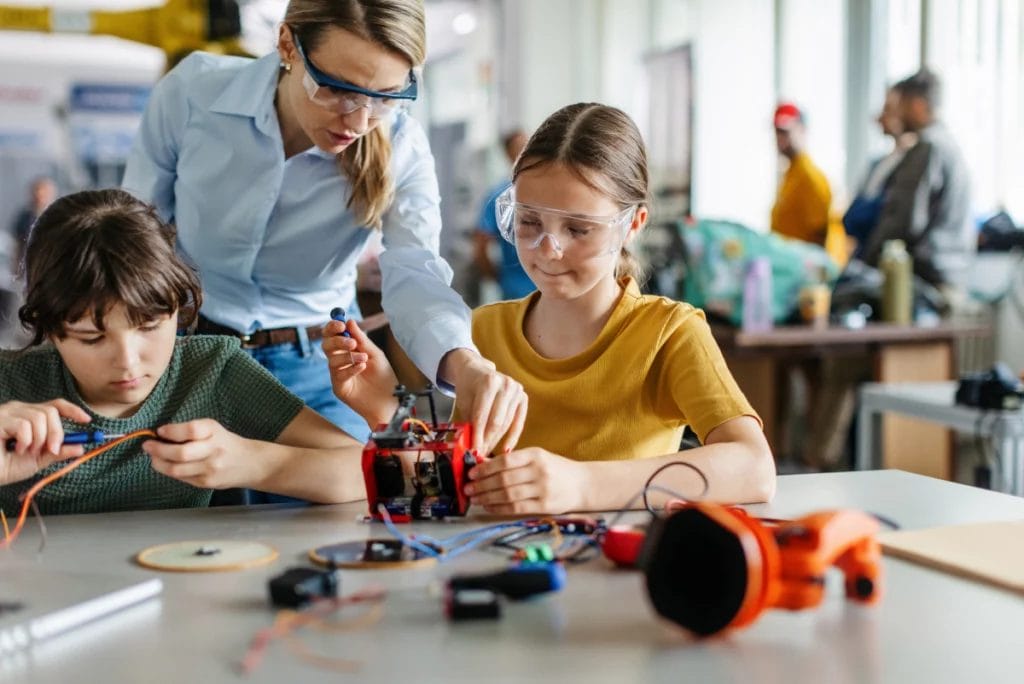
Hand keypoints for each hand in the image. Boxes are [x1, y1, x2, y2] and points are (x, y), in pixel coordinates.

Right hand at [0, 399, 90, 484]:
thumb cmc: (3, 467)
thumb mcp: (36, 461)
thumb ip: (57, 453)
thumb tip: (81, 447)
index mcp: (28, 417)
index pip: (54, 405)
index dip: (72, 410)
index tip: (87, 420)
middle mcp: (18, 410)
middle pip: (51, 411)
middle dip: (58, 432)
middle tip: (52, 450)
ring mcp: (7, 412)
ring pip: (40, 417)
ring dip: (40, 439)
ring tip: (26, 452)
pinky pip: (24, 425)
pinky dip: (26, 440)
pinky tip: (15, 449)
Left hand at [143, 419, 253, 489]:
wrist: (249, 463)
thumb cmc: (225, 443)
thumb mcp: (213, 429)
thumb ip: (190, 431)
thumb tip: (160, 436)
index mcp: (215, 433)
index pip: (191, 430)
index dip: (172, 431)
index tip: (160, 431)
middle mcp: (214, 451)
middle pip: (181, 453)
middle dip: (158, 450)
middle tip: (147, 445)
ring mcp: (210, 469)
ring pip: (176, 469)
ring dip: (158, 463)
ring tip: (153, 457)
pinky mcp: (205, 483)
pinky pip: (180, 477)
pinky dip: (169, 470)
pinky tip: (166, 465)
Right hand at [322, 318, 398, 426]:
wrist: (389, 399)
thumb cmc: (383, 376)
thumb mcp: (375, 354)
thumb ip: (362, 339)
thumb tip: (349, 321)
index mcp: (347, 350)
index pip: (332, 335)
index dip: (332, 327)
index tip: (340, 324)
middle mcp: (340, 360)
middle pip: (327, 345)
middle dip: (337, 341)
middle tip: (352, 343)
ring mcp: (338, 374)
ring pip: (332, 360)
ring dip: (348, 357)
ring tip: (364, 359)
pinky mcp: (339, 387)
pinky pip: (338, 374)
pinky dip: (350, 369)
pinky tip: (362, 367)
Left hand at [441, 349, 526, 456]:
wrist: (476, 370)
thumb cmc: (469, 388)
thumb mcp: (464, 404)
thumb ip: (469, 423)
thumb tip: (472, 449)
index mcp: (488, 382)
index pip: (482, 416)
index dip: (477, 437)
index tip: (474, 452)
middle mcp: (506, 384)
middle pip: (496, 422)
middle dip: (487, 441)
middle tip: (481, 455)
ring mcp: (517, 389)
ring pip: (507, 423)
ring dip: (497, 440)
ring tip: (488, 451)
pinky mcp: (523, 396)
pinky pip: (519, 421)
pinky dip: (512, 436)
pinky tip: (506, 448)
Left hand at [464, 447, 585, 514]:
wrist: (583, 484)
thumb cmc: (556, 469)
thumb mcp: (538, 458)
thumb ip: (514, 461)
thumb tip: (484, 466)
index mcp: (535, 455)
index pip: (505, 461)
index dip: (485, 468)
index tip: (471, 473)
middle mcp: (539, 471)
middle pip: (504, 479)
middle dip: (482, 485)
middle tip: (468, 488)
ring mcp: (543, 489)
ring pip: (508, 494)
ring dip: (487, 498)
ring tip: (475, 499)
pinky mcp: (545, 506)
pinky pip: (516, 508)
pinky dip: (499, 508)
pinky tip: (489, 507)